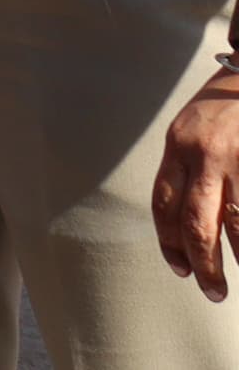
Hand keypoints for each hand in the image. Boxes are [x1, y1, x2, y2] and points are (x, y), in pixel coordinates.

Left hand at [156, 71, 238, 295]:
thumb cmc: (226, 104)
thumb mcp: (193, 127)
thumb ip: (187, 166)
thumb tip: (186, 218)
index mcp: (178, 146)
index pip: (164, 204)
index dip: (170, 242)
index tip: (179, 268)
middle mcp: (205, 155)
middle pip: (197, 224)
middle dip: (203, 265)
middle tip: (212, 291)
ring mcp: (238, 161)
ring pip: (236, 226)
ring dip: (238, 258)